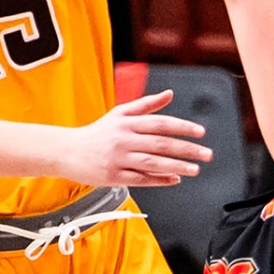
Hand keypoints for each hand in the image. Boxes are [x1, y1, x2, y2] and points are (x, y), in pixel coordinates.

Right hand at [64, 89, 211, 187]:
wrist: (68, 151)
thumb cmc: (97, 133)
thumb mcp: (120, 113)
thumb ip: (146, 105)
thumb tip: (170, 94)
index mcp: (126, 122)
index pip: (159, 123)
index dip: (182, 127)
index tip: (200, 133)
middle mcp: (123, 140)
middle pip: (160, 144)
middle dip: (186, 149)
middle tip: (206, 154)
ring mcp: (118, 159)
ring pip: (153, 162)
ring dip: (177, 166)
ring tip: (195, 169)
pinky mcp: (114, 176)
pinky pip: (141, 178)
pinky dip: (159, 179)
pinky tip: (174, 179)